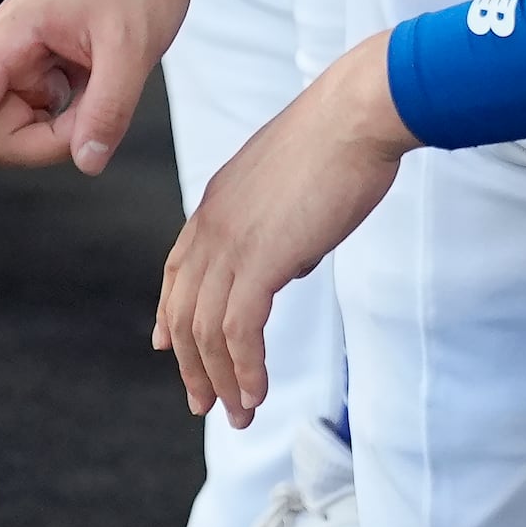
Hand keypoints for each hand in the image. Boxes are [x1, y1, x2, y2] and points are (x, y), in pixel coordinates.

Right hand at [0, 0, 221, 198]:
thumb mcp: (134, 45)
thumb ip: (109, 107)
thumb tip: (87, 162)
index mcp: (15, 32)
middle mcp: (12, 48)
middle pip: (3, 130)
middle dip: (50, 139)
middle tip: (102, 108)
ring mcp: (29, 59)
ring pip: (27, 126)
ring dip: (66, 126)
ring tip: (109, 83)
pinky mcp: (49, 67)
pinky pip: (49, 113)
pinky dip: (77, 113)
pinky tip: (104, 81)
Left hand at [155, 33, 415, 425]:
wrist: (358, 113)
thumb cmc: (342, 136)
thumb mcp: (292, 181)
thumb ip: (279, 224)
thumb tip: (289, 265)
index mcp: (217, 200)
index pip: (177, 269)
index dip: (169, 313)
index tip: (167, 347)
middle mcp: (211, 223)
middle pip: (183, 311)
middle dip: (192, 364)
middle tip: (206, 403)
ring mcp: (231, 241)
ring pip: (205, 331)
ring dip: (221, 380)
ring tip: (239, 413)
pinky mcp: (260, 259)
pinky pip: (239, 332)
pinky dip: (245, 369)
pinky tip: (258, 392)